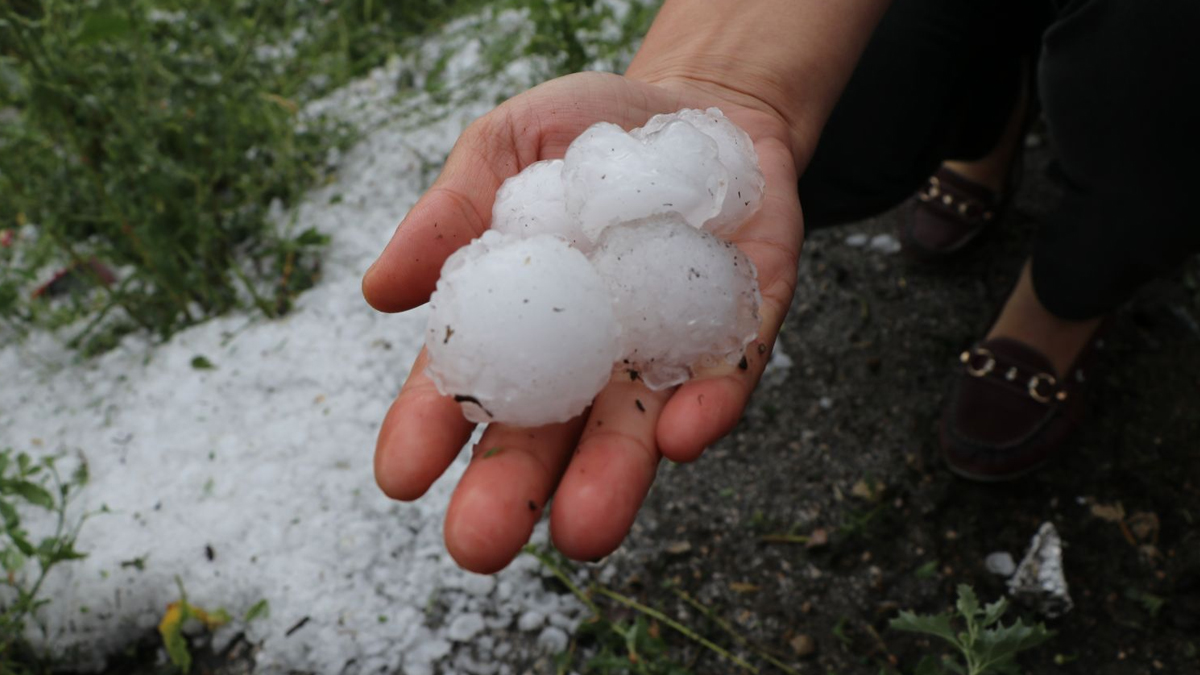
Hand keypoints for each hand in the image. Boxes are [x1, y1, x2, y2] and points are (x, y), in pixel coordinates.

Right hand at [363, 71, 802, 573]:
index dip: (430, 430)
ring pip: (634, 432)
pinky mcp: (740, 329)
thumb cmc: (587, 132)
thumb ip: (451, 212)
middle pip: (545, 436)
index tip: (399, 476)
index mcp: (518, 319)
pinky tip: (684, 436)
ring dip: (611, 480)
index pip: (464, 384)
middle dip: (512, 493)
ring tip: (585, 530)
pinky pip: (724, 377)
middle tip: (479, 544)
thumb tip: (377, 290)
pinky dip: (707, 406)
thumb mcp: (507, 148)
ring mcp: (663, 350)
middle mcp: (586, 357)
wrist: (701, 108)